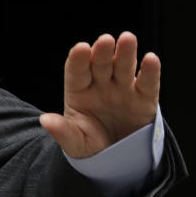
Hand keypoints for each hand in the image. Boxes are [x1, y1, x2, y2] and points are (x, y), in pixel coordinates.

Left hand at [39, 31, 159, 158]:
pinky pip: (147, 83)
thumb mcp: (74, 142)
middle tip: (105, 40)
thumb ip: (62, 131)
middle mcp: (100, 85)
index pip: (76, 72)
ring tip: (127, 39)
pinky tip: (150, 59)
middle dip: (102, 52)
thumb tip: (45, 120)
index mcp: (78, 91)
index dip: (78, 60)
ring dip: (125, 53)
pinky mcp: (144, 98)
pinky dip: (150, 71)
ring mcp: (123, 89)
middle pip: (100, 64)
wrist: (116, 158)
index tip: (81, 48)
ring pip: (123, 67)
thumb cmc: (90, 144)